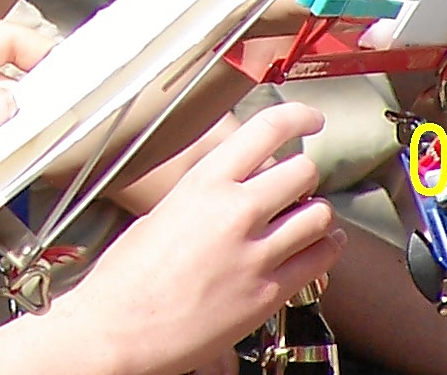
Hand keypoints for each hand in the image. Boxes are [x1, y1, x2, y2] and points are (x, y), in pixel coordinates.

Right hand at [53, 102, 339, 373]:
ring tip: (307, 218)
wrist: (121, 328)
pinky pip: (319, 260)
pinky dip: (325, 248)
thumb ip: (208, 192)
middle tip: (295, 185)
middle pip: (303, 172)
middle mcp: (235, 212)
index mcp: (204, 183)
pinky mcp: (268, 293)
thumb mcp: (164, 211)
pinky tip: (318, 246)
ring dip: (317, 213)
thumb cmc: (129, 273)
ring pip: (319, 215)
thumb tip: (239, 182)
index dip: (298, 118)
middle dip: (303, 176)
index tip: (311, 120)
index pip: (266, 130)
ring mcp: (256, 254)